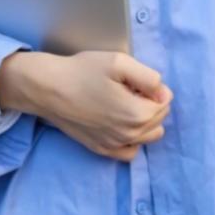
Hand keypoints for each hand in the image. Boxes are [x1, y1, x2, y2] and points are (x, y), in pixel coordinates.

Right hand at [0, 50, 171, 161]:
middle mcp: (129, 135)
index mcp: (137, 114)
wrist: (49, 89)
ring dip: (145, 121)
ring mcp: (115, 145)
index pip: (165, 102)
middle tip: (127, 89)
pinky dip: (132, 139)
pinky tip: (121, 124)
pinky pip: (130, 152)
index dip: (154, 88)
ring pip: (148, 136)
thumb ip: (150, 78)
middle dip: (150, 103)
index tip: (134, 81)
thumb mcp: (120, 62)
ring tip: (125, 104)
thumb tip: (163, 93)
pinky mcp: (101, 149)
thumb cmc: (82, 72)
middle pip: (158, 119)